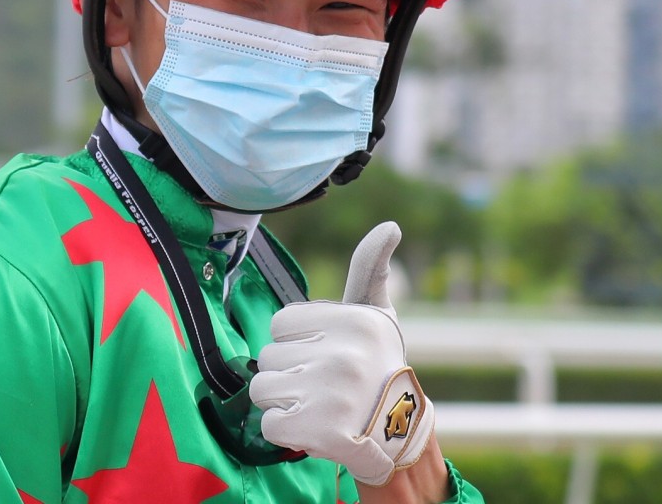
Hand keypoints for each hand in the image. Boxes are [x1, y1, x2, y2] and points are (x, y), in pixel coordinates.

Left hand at [249, 222, 434, 486]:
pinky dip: (286, 432)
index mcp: (354, 322)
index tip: (325, 354)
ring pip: (262, 389)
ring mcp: (330, 396)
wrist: (399, 435)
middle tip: (324, 385)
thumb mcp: (377, 315)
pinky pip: (268, 424)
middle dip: (289, 374)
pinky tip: (314, 428)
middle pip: (267, 357)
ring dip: (283, 402)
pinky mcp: (318, 432)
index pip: (280, 324)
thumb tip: (389, 226)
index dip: (296, 342)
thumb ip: (369, 268)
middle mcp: (343, 356)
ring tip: (317, 406)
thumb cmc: (378, 366)